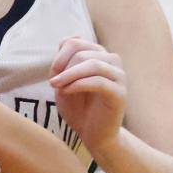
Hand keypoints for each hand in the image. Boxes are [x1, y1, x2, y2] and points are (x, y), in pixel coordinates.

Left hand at [49, 37, 125, 154]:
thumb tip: (70, 38)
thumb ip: (64, 62)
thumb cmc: (77, 107)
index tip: (52, 73)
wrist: (92, 134)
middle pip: (82, 52)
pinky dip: (78, 84)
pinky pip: (99, 81)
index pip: (76, 41)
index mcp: (98, 56)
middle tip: (53, 83)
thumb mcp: (64, 82)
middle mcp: (111, 62)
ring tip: (57, 87)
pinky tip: (66, 92)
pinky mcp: (120, 93)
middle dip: (63, 67)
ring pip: (92, 64)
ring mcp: (118, 77)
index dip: (60, 55)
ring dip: (69, 75)